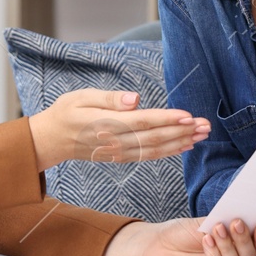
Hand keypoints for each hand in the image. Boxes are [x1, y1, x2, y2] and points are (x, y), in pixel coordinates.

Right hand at [27, 89, 209, 170]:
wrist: (50, 140)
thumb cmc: (66, 112)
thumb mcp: (81, 97)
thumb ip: (109, 98)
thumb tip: (135, 99)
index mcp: (104, 124)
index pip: (141, 121)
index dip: (166, 119)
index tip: (188, 115)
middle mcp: (114, 142)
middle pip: (154, 137)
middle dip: (182, 131)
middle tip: (205, 125)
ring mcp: (118, 153)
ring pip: (155, 149)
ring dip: (181, 142)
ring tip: (202, 134)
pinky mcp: (120, 158)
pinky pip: (148, 156)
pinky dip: (168, 152)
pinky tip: (185, 145)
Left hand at [100, 217, 255, 255]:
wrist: (157, 244)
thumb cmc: (182, 233)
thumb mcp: (207, 223)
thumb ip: (225, 221)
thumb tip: (245, 214)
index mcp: (236, 249)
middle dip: (245, 239)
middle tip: (236, 222)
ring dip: (229, 245)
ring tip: (217, 228)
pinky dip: (215, 255)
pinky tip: (207, 240)